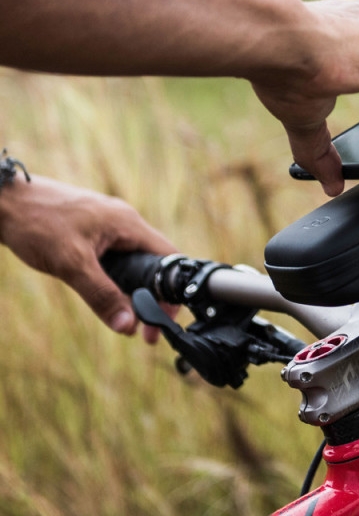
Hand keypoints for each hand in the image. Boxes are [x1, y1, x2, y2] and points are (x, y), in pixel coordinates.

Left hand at [0, 176, 177, 341]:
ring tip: (127, 317)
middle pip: (153, 261)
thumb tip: (127, 326)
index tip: (164, 319)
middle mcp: (125, 222)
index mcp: (128, 224)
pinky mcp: (93, 229)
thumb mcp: (71, 264)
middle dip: (152, 297)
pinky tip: (107, 293)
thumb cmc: (38, 223)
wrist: (5, 202)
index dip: (170, 290)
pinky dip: (117, 278)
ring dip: (133, 288)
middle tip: (145, 330)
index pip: (168, 257)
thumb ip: (101, 295)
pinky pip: (116, 256)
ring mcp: (109, 224)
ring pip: (133, 260)